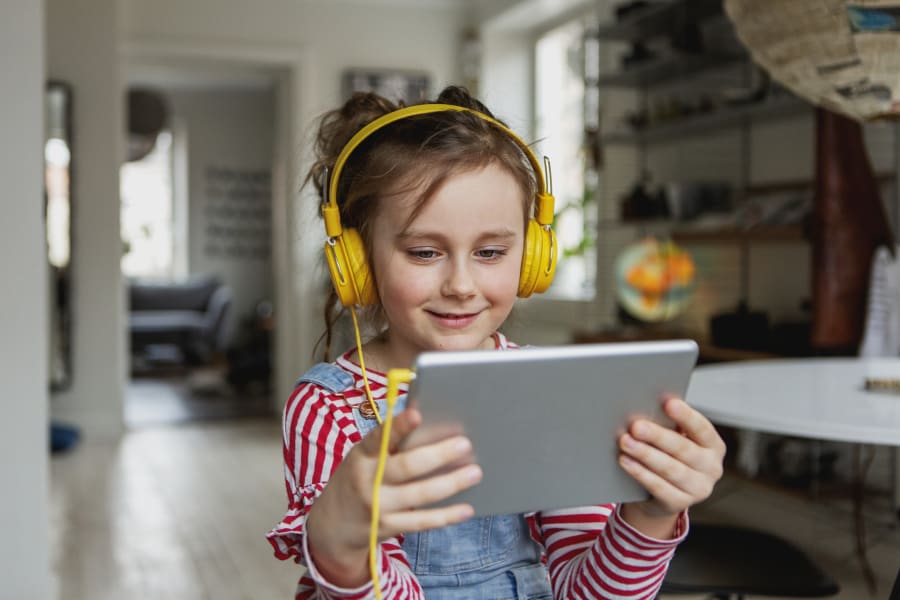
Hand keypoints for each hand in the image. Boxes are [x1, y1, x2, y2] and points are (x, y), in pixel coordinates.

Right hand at [305, 407, 480, 586]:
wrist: (332, 524)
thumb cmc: (358, 478)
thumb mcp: (363, 458)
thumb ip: (388, 445)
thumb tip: (429, 427)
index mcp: (361, 456)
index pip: (379, 438)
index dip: (398, 427)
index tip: (417, 414)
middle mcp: (367, 481)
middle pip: (407, 467)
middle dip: (438, 455)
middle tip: (465, 444)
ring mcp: (377, 506)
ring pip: (420, 494)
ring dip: (451, 483)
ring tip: (475, 472)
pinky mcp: (388, 527)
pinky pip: (421, 521)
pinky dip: (446, 516)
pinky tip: (466, 509)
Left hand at [618, 396, 725, 536]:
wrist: (663, 493)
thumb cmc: (669, 455)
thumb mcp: (675, 438)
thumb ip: (668, 424)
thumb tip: (647, 405)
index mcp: (713, 446)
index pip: (702, 429)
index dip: (686, 416)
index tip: (668, 403)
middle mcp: (712, 468)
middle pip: (683, 449)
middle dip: (657, 436)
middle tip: (636, 426)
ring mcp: (698, 489)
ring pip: (670, 469)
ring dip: (645, 454)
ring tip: (626, 442)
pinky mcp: (680, 504)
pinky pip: (659, 488)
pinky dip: (640, 473)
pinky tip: (626, 461)